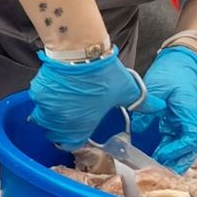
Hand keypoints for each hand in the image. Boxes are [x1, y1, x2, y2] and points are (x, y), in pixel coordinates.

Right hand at [28, 51, 157, 150]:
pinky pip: (37, 101)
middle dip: (60, 128)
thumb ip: (142, 103)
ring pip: (42, 118)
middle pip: (53, 133)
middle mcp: (59, 122)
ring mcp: (45, 107)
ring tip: (61, 104)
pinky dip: (44, 98)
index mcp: (79, 127)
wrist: (82, 51)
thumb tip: (159, 108)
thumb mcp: (126, 90)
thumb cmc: (104, 75)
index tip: (79, 132)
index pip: (71, 144)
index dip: (75, 140)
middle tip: (70, 117)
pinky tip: (55, 89)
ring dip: (50, 115)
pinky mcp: (37, 91)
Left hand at [132, 45, 196, 172]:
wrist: (182, 60)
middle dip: (180, 161)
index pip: (192, 136)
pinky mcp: (177, 120)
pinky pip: (176, 139)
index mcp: (190, 110)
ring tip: (160, 170)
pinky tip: (158, 157)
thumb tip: (137, 126)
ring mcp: (185, 120)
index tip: (162, 155)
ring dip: (175, 158)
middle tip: (164, 174)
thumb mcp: (157, 86)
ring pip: (185, 146)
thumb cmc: (172, 71)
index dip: (178, 149)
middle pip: (193, 147)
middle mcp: (192, 118)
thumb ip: (148, 106)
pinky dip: (170, 149)